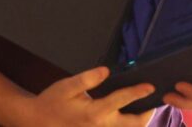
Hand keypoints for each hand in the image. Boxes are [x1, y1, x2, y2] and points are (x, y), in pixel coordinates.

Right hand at [7, 66, 154, 126]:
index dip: (138, 92)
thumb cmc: (52, 102)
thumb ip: (87, 78)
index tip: (151, 86)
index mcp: (94, 112)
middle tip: (154, 102)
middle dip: (146, 114)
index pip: (122, 100)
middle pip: (132, 125)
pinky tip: (127, 118)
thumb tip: (106, 71)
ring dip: (137, 123)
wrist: (36, 122)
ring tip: (145, 110)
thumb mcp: (67, 86)